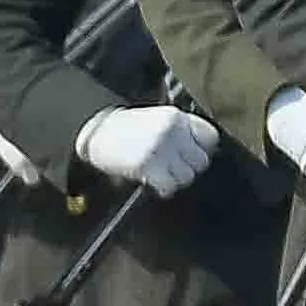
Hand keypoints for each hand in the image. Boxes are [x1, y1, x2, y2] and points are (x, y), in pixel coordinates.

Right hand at [70, 104, 217, 198]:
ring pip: (187, 176)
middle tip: (173, 169)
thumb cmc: (127, 127)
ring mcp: (160, 147)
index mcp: (177, 117)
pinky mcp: (147, 164)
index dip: (202, 150)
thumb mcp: (158, 119)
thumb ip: (181, 132)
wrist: (95, 130)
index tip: (190, 155)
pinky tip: (154, 183)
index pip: (210, 137)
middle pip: (202, 160)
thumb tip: (202, 152)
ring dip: (176, 180)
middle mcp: (173, 130)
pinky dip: (163, 189)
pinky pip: (169, 186)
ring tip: (162, 175)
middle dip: (189, 168)